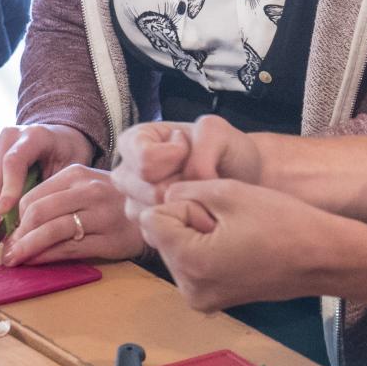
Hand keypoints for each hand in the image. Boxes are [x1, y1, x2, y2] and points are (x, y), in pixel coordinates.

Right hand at [0, 124, 95, 214]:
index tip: (4, 212)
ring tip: (21, 207)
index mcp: (34, 136)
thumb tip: (32, 218)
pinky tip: (15, 194)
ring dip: (1, 199)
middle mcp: (10, 135)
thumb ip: (51, 189)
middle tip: (18, 223)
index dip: (8, 188)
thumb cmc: (68, 154)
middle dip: (4, 202)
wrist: (60, 138)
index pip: (13, 161)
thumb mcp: (70, 170)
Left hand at [3, 164, 145, 265]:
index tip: (8, 234)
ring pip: (52, 231)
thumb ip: (56, 200)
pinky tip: (35, 261)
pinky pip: (69, 248)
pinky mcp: (110, 239)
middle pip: (39, 213)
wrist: (158, 211)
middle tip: (5, 252)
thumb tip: (17, 226)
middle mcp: (89, 191)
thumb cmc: (113, 203)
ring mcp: (101, 215)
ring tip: (13, 260)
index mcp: (78, 174)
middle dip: (16, 236)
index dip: (15, 219)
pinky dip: (46, 256)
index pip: (33, 197)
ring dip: (26, 248)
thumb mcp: (85, 189)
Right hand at [112, 115, 260, 219]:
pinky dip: (186, 222)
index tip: (189, 149)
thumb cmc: (224, 150)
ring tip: (198, 191)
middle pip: (150, 191)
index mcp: (135, 140)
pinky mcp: (146, 228)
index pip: (146, 159)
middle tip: (199, 175)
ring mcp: (134, 203)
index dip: (175, 157)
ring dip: (186, 205)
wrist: (240, 177)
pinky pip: (162, 233)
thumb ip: (200, 148)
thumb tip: (190, 179)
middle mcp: (126, 173)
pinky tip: (196, 209)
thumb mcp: (216, 132)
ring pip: (157, 214)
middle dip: (183, 186)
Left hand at [138, 179, 355, 312]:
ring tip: (238, 235)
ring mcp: (201, 299)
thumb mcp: (229, 192)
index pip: (152, 219)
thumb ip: (184, 190)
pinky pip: (192, 265)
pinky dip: (207, 251)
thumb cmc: (285, 223)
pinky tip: (239, 247)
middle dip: (188, 222)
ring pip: (176, 249)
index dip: (183, 205)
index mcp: (191, 263)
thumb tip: (162, 199)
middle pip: (162, 237)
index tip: (218, 212)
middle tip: (231, 223)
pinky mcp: (212, 300)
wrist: (323, 258)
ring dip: (197, 235)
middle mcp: (190, 289)